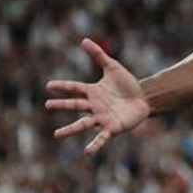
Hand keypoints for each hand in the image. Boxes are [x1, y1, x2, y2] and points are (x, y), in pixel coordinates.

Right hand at [45, 38, 150, 155]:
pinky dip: (94, 145)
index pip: (75, 88)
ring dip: (70, 130)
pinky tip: (86, 152)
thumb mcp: (113, 67)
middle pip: (75, 105)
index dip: (63, 86)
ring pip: (83, 124)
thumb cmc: (127, 84)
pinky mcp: (112, 128)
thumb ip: (99, 55)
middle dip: (62, 105)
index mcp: (92, 91)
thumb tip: (84, 40)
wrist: (144, 98)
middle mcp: (94, 106)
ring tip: (56, 135)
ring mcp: (102, 118)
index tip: (49, 85)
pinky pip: (101, 137)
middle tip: (48, 105)